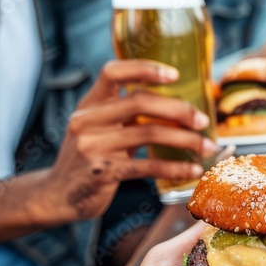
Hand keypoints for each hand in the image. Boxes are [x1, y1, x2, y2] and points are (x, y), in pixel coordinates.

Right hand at [42, 60, 215, 224]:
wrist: (57, 196)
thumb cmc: (89, 157)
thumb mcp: (98, 127)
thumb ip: (125, 113)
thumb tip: (178, 104)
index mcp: (90, 103)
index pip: (113, 72)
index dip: (145, 68)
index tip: (175, 74)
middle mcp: (88, 120)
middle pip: (141, 102)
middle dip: (180, 109)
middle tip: (203, 120)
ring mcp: (93, 146)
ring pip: (150, 134)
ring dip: (186, 140)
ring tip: (208, 147)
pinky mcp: (102, 172)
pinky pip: (148, 166)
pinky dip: (175, 167)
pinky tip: (192, 171)